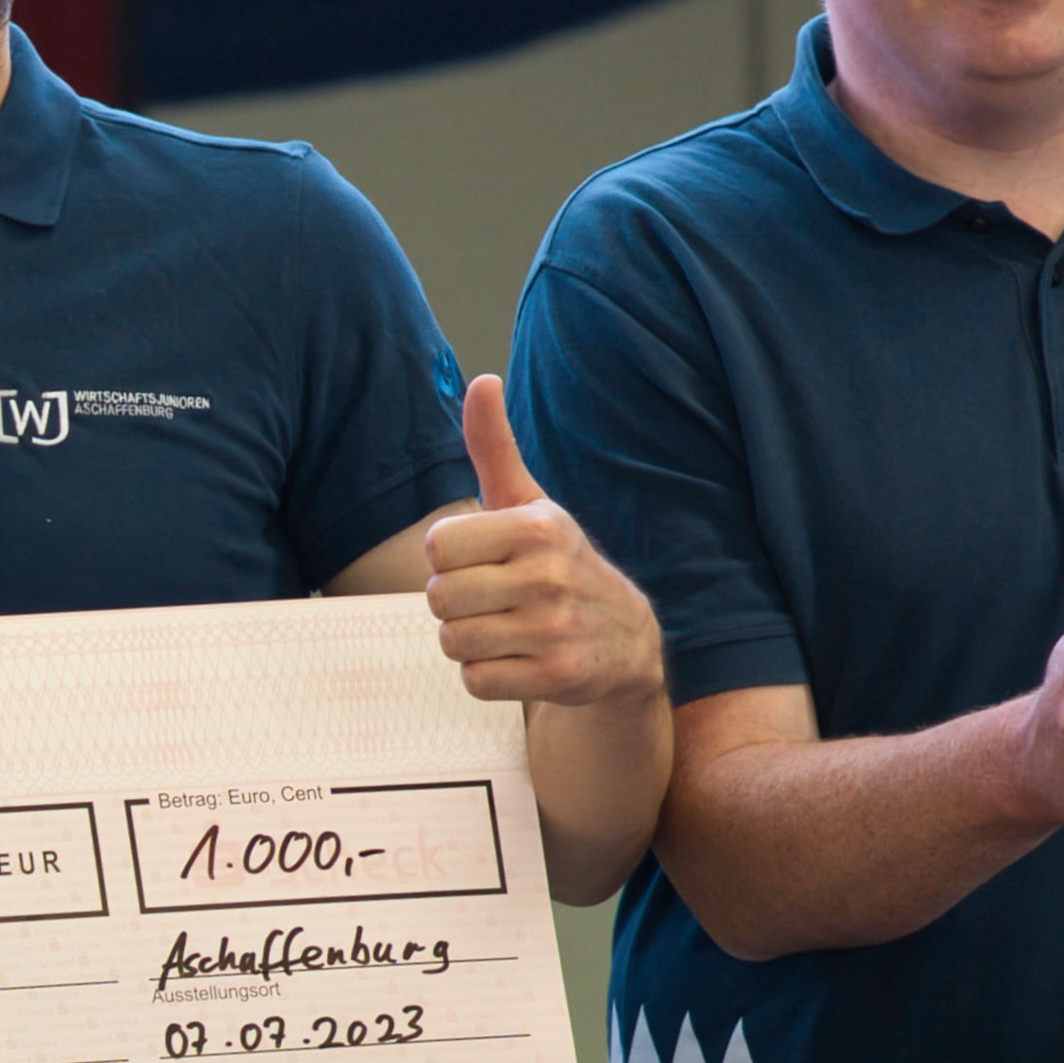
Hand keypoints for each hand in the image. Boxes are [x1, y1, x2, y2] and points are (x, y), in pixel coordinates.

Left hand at [422, 374, 664, 710]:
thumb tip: (481, 381)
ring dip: (470, 641)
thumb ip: (495, 448)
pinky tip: (519, 659)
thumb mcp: (531, 504)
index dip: (449, 558)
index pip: (437, 546)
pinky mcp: (558, 676)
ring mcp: (555, 629)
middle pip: (438, 597)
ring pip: (453, 641)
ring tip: (508, 628)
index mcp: (537, 527)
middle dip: (456, 603)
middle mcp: (549, 575)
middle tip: (495, 600)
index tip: (482, 560)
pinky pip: (476, 681)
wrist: (626, 642)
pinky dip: (487, 676)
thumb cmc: (557, 564)